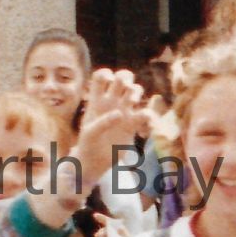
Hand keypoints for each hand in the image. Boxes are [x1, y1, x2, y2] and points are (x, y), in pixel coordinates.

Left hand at [70, 68, 150, 186]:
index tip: (108, 82)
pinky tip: (143, 119)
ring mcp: (123, 112)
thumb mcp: (89, 134)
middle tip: (125, 87)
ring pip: (135, 90)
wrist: (95, 162)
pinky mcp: (132, 125)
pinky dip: (148, 113)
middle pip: (122, 78)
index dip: (106, 74)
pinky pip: (145, 113)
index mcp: (97, 101)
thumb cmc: (87, 145)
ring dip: (136, 91)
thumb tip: (120, 114)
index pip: (101, 77)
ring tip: (132, 102)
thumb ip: (103, 123)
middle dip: (126, 78)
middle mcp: (111, 103)